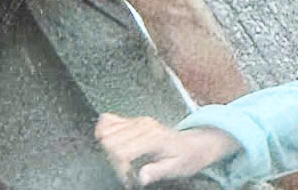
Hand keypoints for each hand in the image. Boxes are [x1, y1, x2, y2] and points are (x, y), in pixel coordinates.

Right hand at [94, 115, 236, 185]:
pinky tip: (110, 144)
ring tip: (121, 161)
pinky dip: (103, 130)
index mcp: (153, 138)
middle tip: (125, 172)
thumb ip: (157, 171)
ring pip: (106, 129)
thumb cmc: (185, 157)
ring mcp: (137, 121)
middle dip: (113, 160)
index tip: (127, 179)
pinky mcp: (133, 120)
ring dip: (108, 148)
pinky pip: (109, 119)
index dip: (120, 169)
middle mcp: (142, 125)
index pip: (123, 151)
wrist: (194, 144)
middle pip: (111, 141)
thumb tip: (141, 177)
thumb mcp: (175, 169)